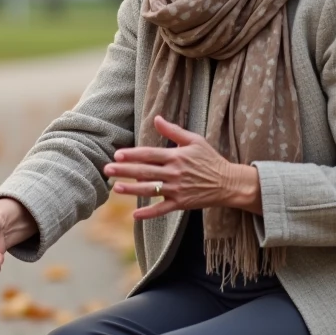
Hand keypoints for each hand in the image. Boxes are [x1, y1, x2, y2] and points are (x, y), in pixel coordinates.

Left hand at [103, 116, 261, 219]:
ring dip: (132, 190)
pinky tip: (134, 215)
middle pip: (146, 172)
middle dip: (125, 171)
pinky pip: (162, 209)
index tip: (117, 155)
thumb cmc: (210, 159)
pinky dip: (149, 213)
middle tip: (107, 170)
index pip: (150, 155)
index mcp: (176, 156)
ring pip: (151, 190)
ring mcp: (178, 189)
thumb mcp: (194, 140)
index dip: (133, 155)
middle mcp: (175, 173)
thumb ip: (173, 131)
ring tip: (116, 188)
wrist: (228, 183)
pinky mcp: (182, 204)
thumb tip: (156, 118)